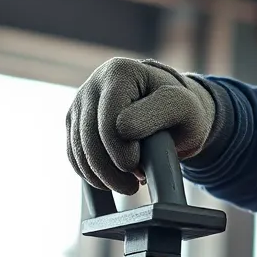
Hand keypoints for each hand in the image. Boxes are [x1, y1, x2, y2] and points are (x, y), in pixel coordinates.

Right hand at [66, 57, 215, 194]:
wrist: (172, 110)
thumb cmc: (181, 109)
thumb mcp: (183, 107)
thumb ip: (157, 113)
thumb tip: (121, 129)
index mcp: (120, 72)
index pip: (110, 124)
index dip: (125, 154)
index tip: (144, 168)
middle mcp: (95, 83)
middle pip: (90, 139)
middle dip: (112, 170)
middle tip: (135, 185)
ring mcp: (81, 102)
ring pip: (79, 149)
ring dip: (101, 177)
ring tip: (127, 185)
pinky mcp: (76, 122)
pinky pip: (73, 154)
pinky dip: (90, 174)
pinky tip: (112, 180)